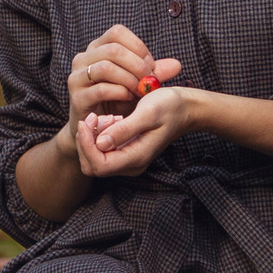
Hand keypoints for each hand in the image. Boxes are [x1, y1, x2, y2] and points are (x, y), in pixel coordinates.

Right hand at [67, 23, 182, 131]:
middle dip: (137, 65)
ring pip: (105, 67)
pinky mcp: (77, 96)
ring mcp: (77, 76)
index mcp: (97, 48)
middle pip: (113, 49)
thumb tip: (177, 65)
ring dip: (129, 80)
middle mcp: (83, 58)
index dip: (138, 47)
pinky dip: (120, 93)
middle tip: (149, 81)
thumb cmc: (119, 100)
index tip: (151, 66)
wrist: (100, 127)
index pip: (117, 33)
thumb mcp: (139, 83)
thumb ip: (154, 73)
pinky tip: (129, 98)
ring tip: (140, 92)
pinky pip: (101, 89)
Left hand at [75, 86, 191, 179]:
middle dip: (87, 142)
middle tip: (95, 117)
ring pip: (95, 159)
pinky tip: (111, 119)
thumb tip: (100, 143)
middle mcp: (131, 164)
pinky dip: (100, 135)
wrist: (185, 108)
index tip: (89, 119)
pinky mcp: (126, 151)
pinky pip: (103, 150)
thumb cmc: (169, 107)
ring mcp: (128, 159)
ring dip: (93, 137)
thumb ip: (124, 130)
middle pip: (92, 166)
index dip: (87, 145)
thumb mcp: (148, 113)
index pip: (99, 165)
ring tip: (108, 116)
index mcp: (137, 158)